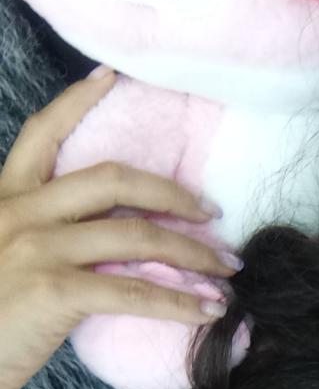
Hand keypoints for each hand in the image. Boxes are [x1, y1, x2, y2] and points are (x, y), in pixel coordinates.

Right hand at [0, 69, 240, 388]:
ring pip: (136, 234)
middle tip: (211, 212)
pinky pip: (135, 290)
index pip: (41, 134)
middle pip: (112, 179)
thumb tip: (115, 239)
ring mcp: (36, 248)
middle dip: (172, 193)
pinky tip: (211, 310)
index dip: (76, 100)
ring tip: (227, 269)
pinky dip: (182, 302)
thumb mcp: (5, 260)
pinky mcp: (54, 290)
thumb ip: (47, 238)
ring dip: (194, 252)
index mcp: (4, 200)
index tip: (110, 77)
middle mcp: (18, 213)